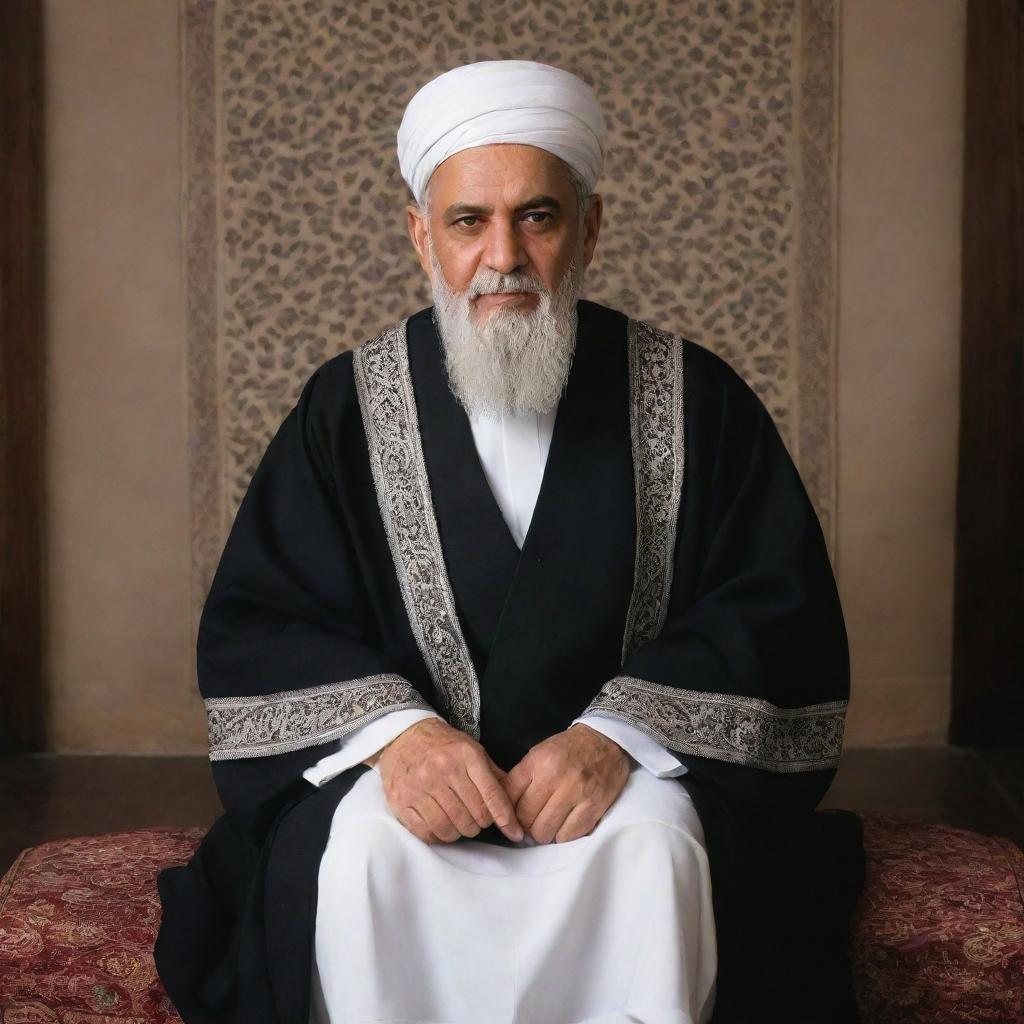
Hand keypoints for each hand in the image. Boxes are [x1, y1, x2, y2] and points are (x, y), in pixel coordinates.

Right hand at [374, 718, 523, 844]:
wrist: (402, 735)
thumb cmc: (442, 745)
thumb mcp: (472, 749)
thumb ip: (492, 775)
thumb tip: (513, 804)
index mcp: (465, 755)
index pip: (492, 795)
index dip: (506, 818)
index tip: (515, 833)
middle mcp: (443, 769)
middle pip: (473, 816)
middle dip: (480, 824)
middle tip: (476, 819)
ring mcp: (420, 785)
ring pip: (450, 828)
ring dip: (459, 832)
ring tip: (459, 824)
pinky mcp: (401, 800)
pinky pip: (426, 831)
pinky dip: (437, 836)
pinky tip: (441, 827)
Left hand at [502, 724, 630, 844]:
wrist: (607, 741)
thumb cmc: (569, 749)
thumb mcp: (539, 753)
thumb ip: (521, 778)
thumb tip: (504, 808)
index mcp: (538, 762)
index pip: (509, 796)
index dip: (505, 810)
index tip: (509, 816)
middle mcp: (556, 777)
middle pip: (525, 819)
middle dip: (524, 826)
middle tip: (529, 824)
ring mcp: (576, 793)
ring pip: (545, 832)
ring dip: (543, 833)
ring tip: (547, 825)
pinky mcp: (594, 807)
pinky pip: (568, 836)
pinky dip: (562, 836)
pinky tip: (563, 826)